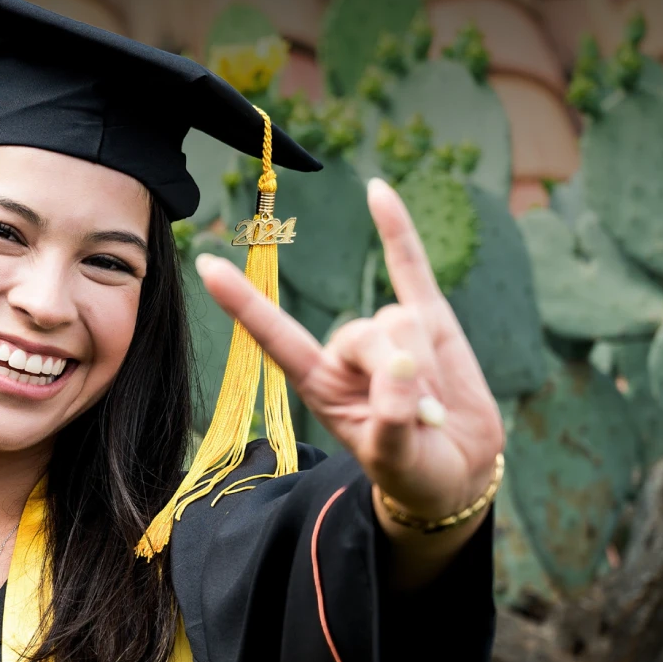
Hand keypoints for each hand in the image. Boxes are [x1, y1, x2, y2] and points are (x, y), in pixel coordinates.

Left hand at [196, 178, 503, 538]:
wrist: (456, 470)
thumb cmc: (414, 471)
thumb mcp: (397, 458)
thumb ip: (393, 420)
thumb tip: (402, 364)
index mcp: (319, 382)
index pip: (275, 336)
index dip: (243, 304)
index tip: (206, 266)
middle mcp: (344, 351)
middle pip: (364, 332)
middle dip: (395, 372)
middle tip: (418, 418)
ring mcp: (387, 332)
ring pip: (401, 319)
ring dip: (426, 366)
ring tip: (433, 406)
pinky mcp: (430, 320)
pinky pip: (410, 267)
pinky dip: (396, 230)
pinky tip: (377, 190)